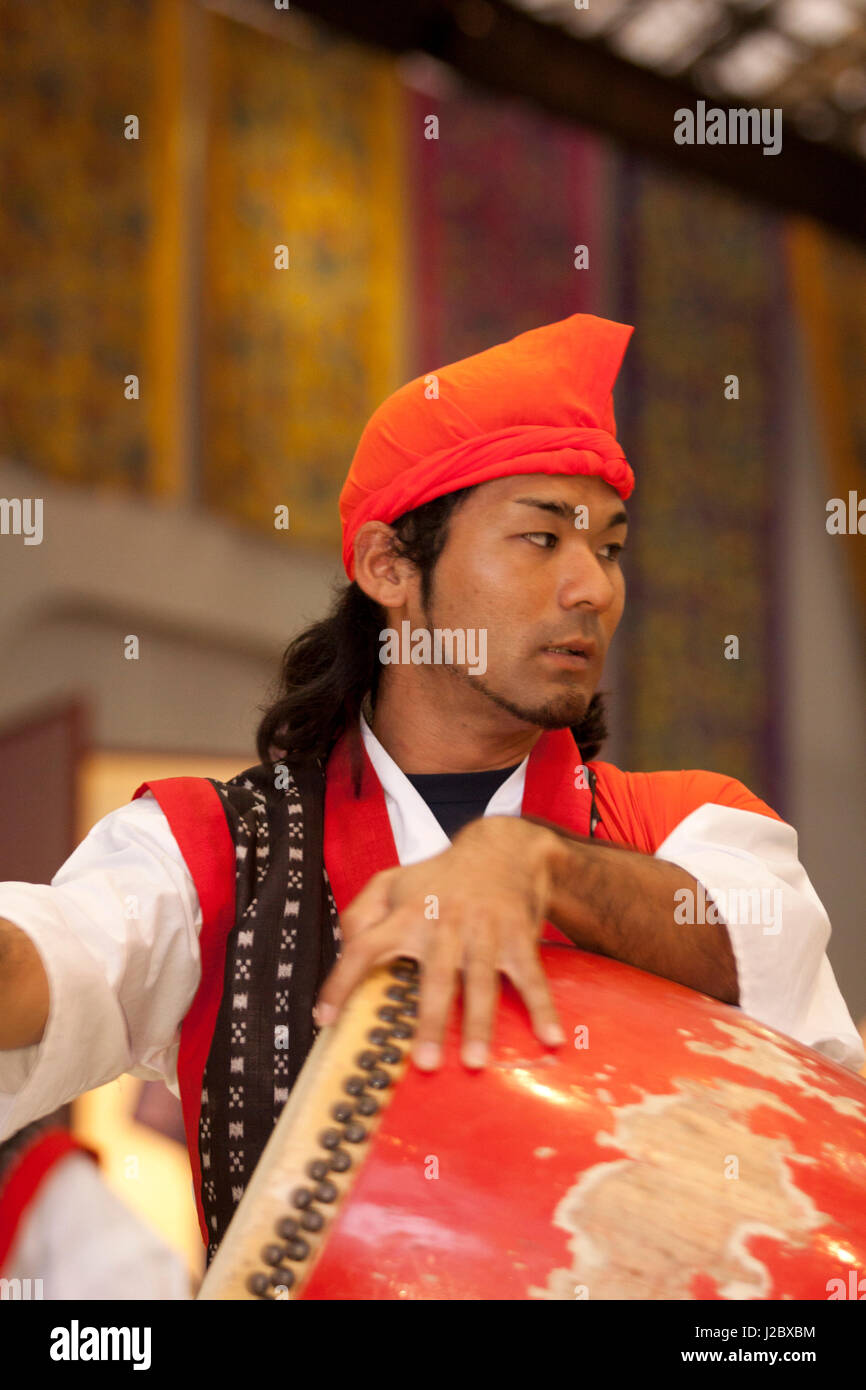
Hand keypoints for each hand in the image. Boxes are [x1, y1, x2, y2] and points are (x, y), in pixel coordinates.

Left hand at [314, 817, 566, 1070]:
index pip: (364, 947)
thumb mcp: (392, 882)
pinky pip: (530, 976)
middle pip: (435, 976)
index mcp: (405, 913)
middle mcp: (443, 922)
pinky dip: (542, 1008)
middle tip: (424, 1062)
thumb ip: (361, 913)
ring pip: (480, 981)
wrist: (502, 847)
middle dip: (430, 1021)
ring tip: (473, 1061)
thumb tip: (345, 950)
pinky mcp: (517, 936)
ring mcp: (483, 930)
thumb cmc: (440, 877)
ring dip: (478, 1023)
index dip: (341, 981)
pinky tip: (550, 1039)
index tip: (325, 1019)